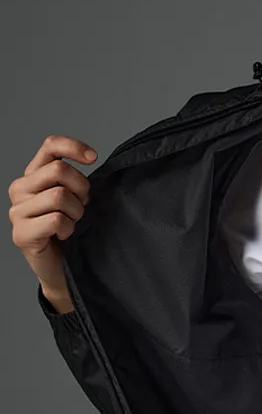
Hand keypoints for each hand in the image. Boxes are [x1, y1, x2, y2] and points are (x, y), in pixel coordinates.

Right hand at [9, 134, 96, 299]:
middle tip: (82, 207)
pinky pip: (56, 220)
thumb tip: (92, 157)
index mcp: (33, 175)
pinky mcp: (21, 233)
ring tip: (73, 223)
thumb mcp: (76, 197)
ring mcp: (17, 211)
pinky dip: (69, 228)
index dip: (74, 147)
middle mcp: (20, 189)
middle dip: (81, 189)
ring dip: (76, 212)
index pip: (50, 146)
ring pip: (59, 195)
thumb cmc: (72, 229)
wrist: (64, 268)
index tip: (93, 158)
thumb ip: (75, 178)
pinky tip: (65, 236)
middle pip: (59, 170)